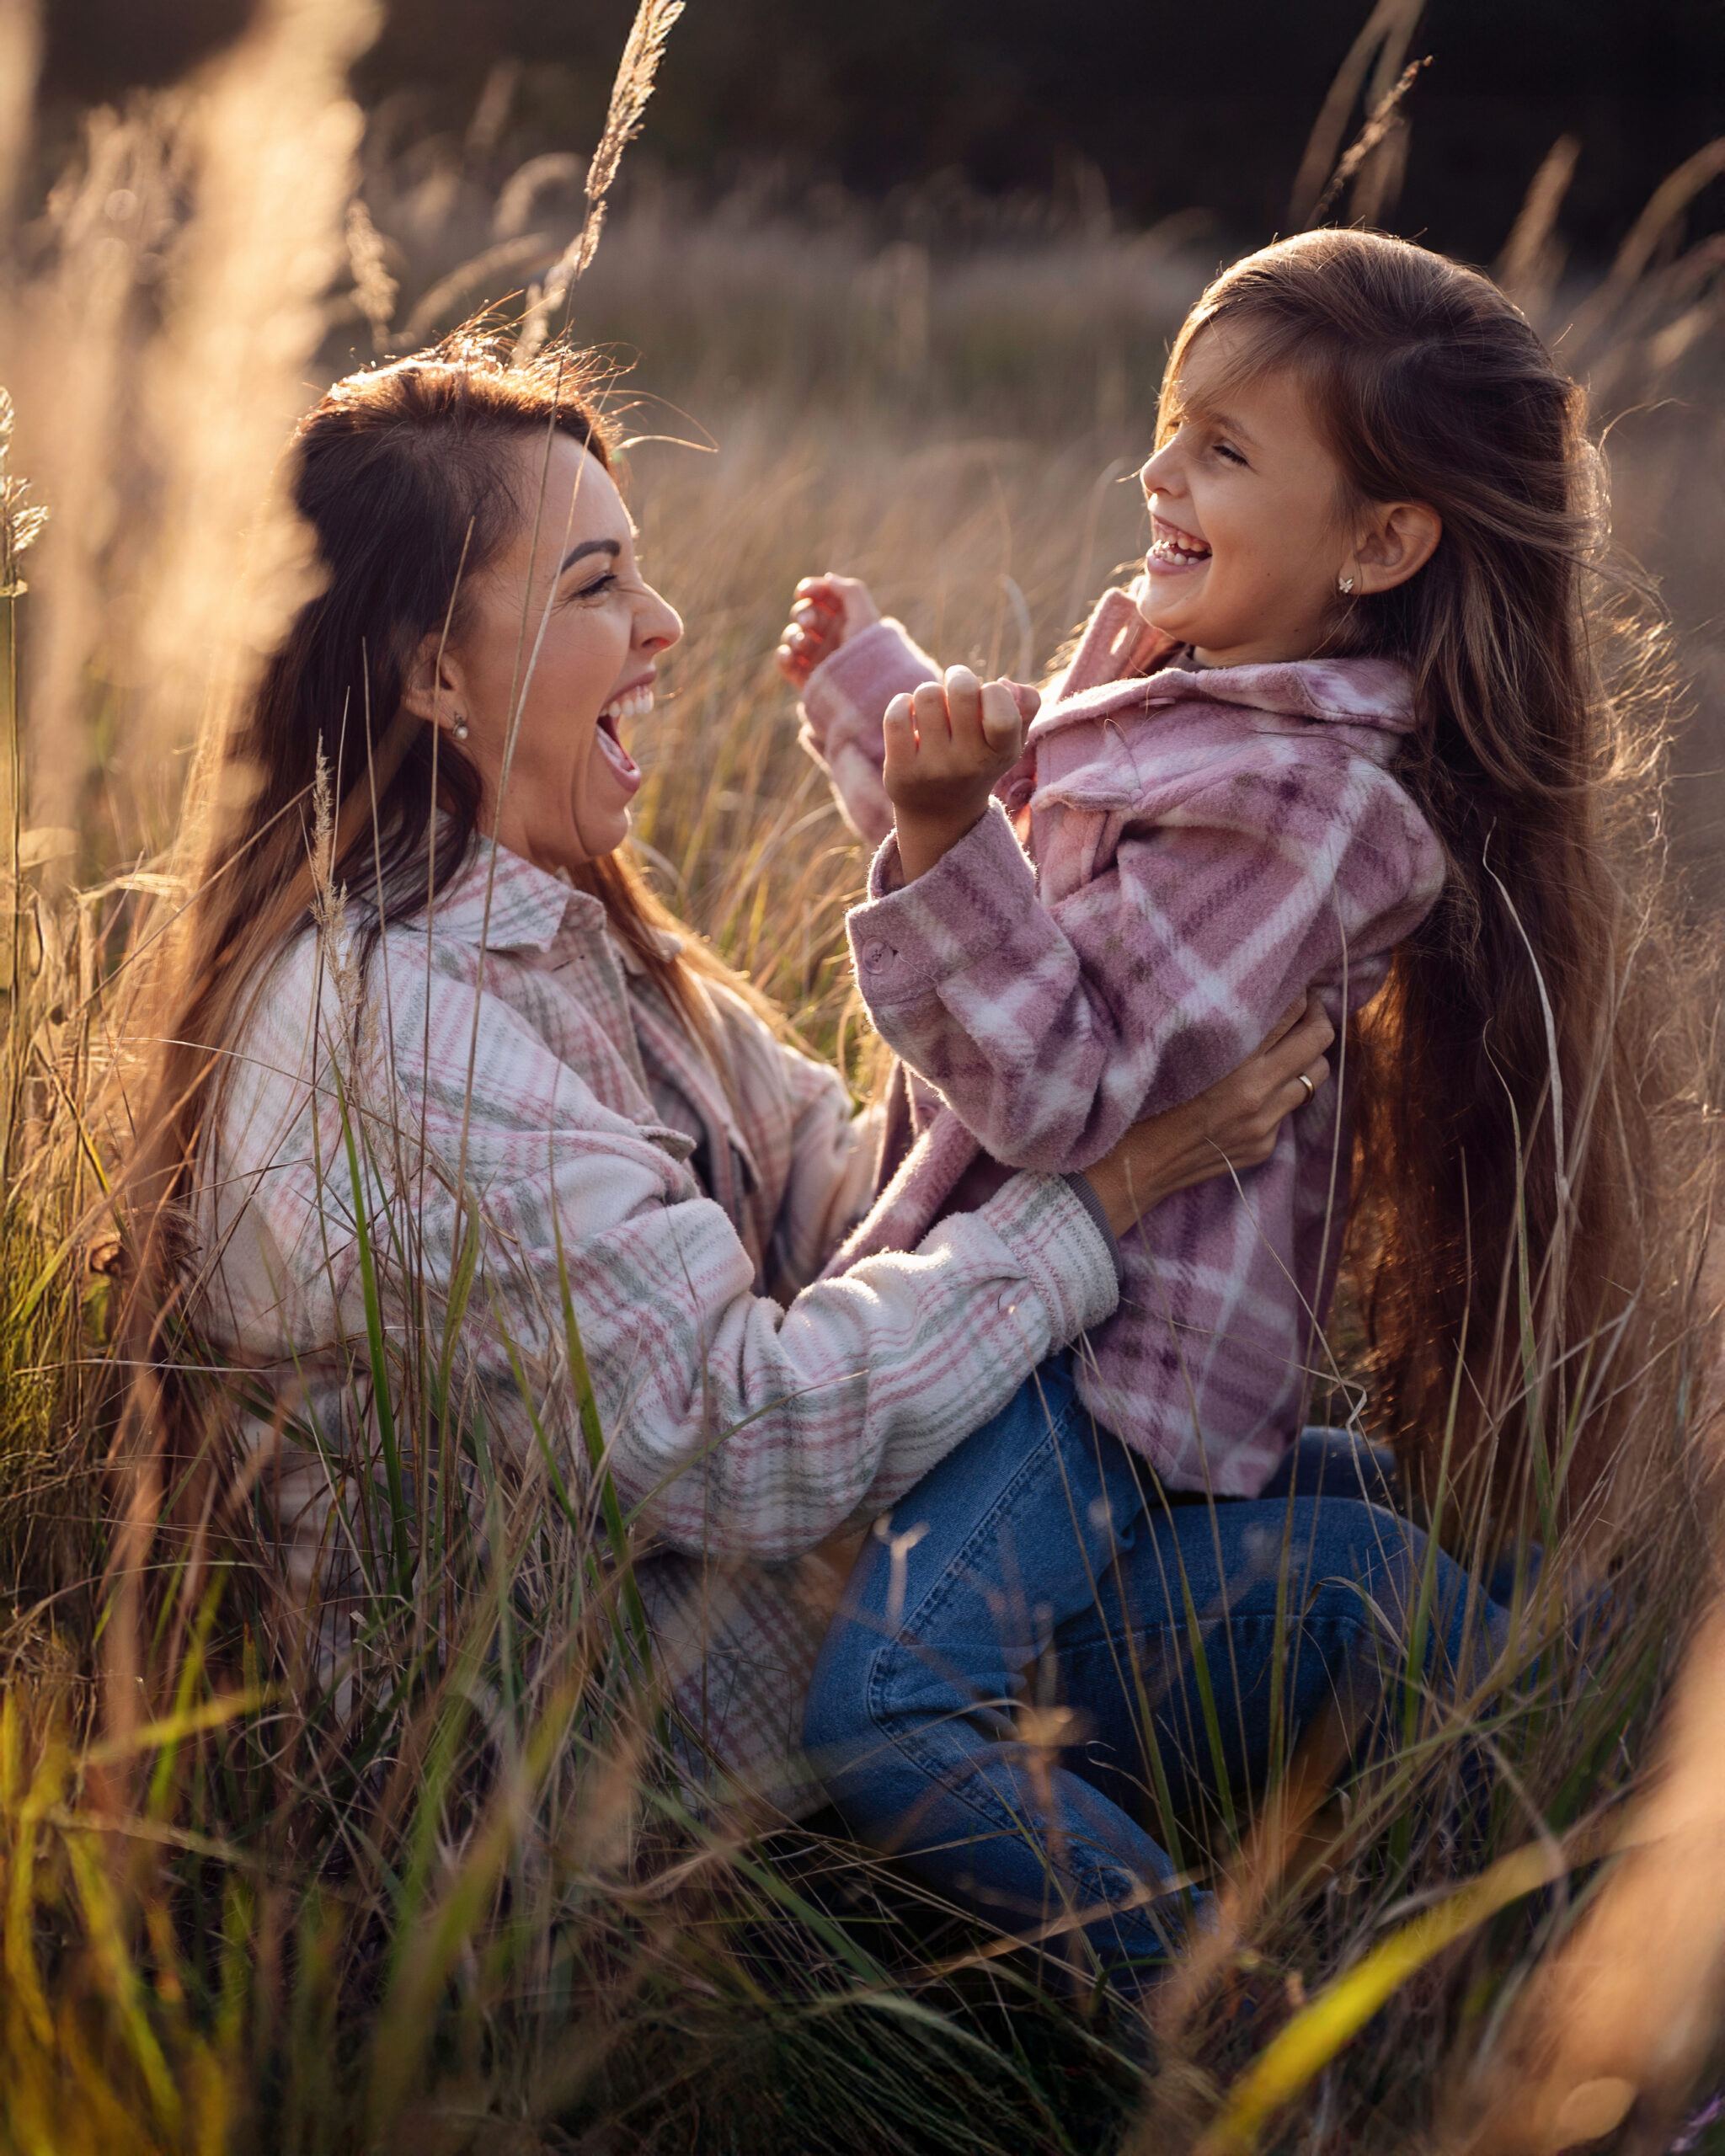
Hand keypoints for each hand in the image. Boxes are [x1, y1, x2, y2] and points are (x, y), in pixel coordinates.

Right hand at [775, 573, 881, 685]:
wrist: (864, 693)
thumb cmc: (869, 653)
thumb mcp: (866, 616)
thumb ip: (850, 591)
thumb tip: (828, 579)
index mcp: (846, 620)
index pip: (823, 597)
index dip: (811, 590)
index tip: (804, 592)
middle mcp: (831, 636)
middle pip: (805, 614)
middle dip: (803, 614)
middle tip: (808, 624)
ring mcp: (817, 657)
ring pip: (793, 636)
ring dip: (792, 636)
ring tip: (802, 644)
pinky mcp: (806, 677)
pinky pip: (786, 662)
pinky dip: (783, 656)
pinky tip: (788, 656)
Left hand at [885, 666, 1040, 880]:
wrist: (940, 814)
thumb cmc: (979, 763)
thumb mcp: (1011, 742)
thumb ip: (1025, 706)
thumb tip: (1004, 683)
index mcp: (1001, 754)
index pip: (1002, 709)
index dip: (992, 690)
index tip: (985, 695)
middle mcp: (968, 764)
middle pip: (961, 691)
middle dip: (959, 677)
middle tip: (956, 688)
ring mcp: (933, 768)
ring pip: (927, 695)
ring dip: (930, 692)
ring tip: (933, 708)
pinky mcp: (900, 770)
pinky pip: (897, 715)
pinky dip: (902, 703)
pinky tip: (910, 713)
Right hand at [1082, 995, 1335, 1238]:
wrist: (1134, 1164)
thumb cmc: (1144, 1098)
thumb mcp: (1178, 1050)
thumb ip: (1222, 1026)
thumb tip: (1257, 995)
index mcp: (1231, 1061)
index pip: (1289, 1010)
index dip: (1297, 991)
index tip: (1292, 986)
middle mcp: (1255, 1091)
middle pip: (1318, 1038)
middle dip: (1317, 1017)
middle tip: (1307, 1008)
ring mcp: (1264, 1122)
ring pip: (1316, 1074)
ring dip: (1309, 1055)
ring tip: (1292, 1045)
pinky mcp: (1264, 1145)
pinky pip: (1291, 1107)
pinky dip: (1284, 1090)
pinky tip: (1263, 1085)